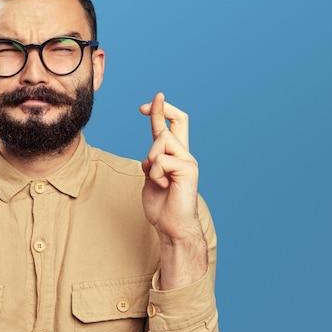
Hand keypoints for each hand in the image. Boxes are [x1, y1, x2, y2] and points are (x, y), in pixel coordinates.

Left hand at [140, 93, 206, 287]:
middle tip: (142, 106)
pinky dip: (155, 173)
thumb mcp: (151, 178)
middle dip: (159, 110)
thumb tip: (149, 155)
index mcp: (175, 156)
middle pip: (176, 122)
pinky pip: (161, 160)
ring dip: (151, 161)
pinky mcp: (188, 170)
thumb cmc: (161, 205)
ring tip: (158, 180)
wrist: (171, 226)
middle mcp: (185, 155)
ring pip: (161, 142)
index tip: (146, 104)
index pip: (171, 127)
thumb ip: (151, 163)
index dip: (160, 112)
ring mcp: (188, 161)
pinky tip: (163, 185)